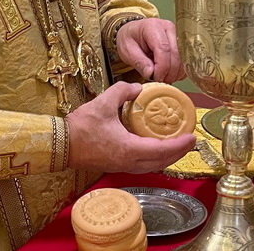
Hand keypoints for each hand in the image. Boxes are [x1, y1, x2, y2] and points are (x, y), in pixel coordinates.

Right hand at [65, 82, 194, 172]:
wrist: (61, 145)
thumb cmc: (81, 127)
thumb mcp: (103, 102)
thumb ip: (122, 91)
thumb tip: (137, 87)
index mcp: (129, 148)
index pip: (162, 150)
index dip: (179, 144)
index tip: (192, 136)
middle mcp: (129, 162)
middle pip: (162, 162)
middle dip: (178, 152)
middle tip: (190, 140)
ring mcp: (122, 166)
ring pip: (153, 166)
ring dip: (167, 157)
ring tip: (176, 144)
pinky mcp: (116, 165)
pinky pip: (143, 165)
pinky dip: (154, 158)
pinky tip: (155, 148)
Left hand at [116, 18, 185, 82]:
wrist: (133, 32)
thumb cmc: (129, 39)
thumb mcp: (127, 50)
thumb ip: (139, 62)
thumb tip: (151, 73)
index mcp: (153, 27)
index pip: (163, 48)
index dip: (162, 67)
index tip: (156, 78)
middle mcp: (168, 28)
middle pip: (177, 53)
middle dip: (170, 72)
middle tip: (160, 81)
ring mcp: (177, 34)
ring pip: (183, 57)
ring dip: (176, 72)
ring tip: (164, 78)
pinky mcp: (181, 42)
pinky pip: (186, 59)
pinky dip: (179, 71)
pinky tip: (169, 74)